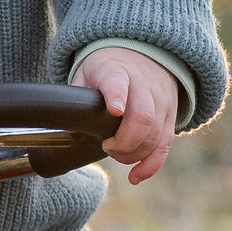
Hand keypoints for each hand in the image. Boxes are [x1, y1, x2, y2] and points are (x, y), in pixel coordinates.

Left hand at [76, 46, 179, 184]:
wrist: (143, 54)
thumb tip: (61, 128)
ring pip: (155, 135)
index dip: (117, 95)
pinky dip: (150, 165)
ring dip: (133, 154)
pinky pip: (165, 146)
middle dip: (124, 141)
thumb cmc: (105, 70)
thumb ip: (76, 97)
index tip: (114, 110)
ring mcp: (161, 101)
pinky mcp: (170, 117)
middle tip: (106, 146)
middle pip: (143, 116)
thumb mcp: (85, 73)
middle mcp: (144, 84)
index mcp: (116, 70)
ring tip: (114, 153)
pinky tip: (135, 177)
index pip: (117, 81)